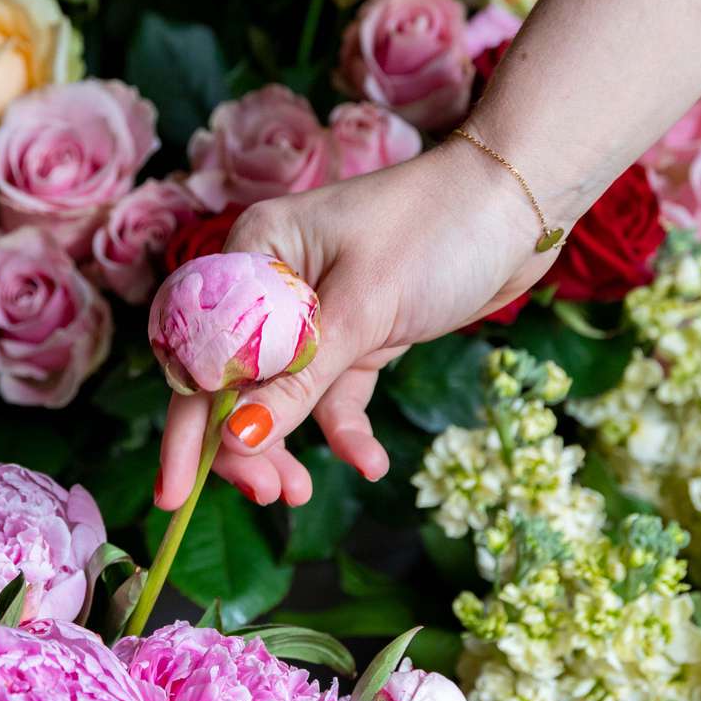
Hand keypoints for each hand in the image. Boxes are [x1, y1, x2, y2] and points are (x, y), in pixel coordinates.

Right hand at [157, 136, 555, 509]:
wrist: (520, 205)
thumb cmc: (436, 228)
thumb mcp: (362, 309)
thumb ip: (297, 380)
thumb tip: (236, 441)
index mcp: (257, 251)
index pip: (201, 346)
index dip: (187, 419)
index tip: (179, 487)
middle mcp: (277, 281)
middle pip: (237, 379)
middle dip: (244, 444)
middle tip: (268, 495)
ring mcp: (319, 312)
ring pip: (285, 395)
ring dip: (291, 445)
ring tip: (299, 493)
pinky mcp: (361, 335)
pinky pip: (337, 394)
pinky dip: (346, 430)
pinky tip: (369, 461)